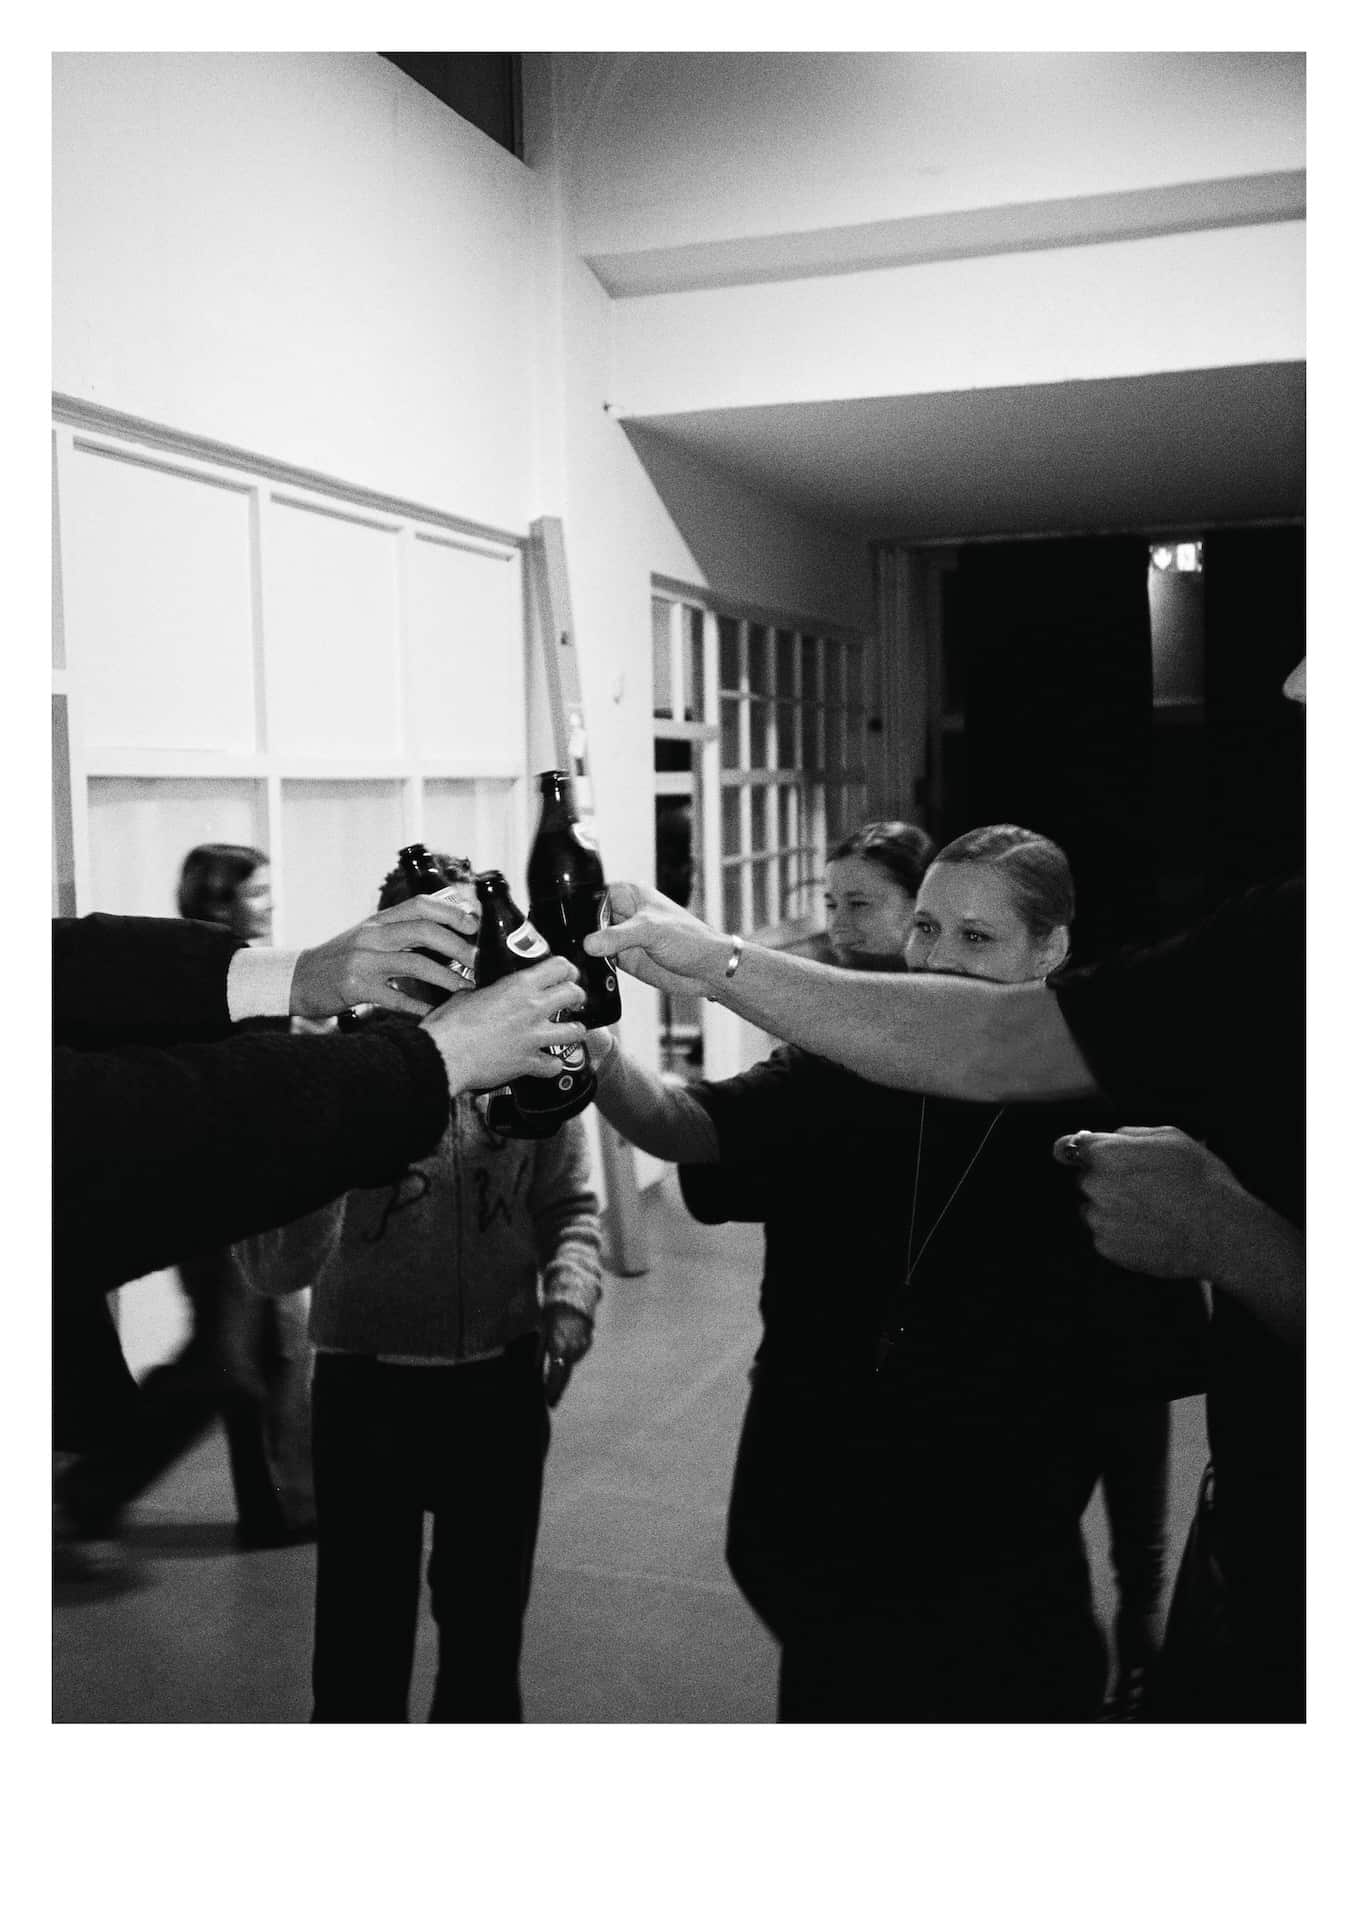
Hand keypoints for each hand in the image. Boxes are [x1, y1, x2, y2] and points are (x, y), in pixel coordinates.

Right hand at [290, 896, 479, 1019]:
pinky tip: (435, 1013)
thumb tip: (447, 933)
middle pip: (423, 931)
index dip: (451, 911)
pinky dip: (419, 1006)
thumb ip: (400, 932)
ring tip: (467, 988)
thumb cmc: (341, 958)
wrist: (298, 979)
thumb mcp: (368, 936)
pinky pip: (396, 998)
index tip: (475, 925)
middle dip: (458, 946)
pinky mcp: (354, 988)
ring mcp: (362, 961)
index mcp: (378, 921)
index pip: (420, 905)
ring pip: (415, 963)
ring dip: (447, 978)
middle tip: (480, 962)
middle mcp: (371, 935)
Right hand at [420, 959, 586, 1095]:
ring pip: (575, 1030)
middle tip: (573, 1000)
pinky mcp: (529, 1062)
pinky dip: (553, 1065)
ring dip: (574, 1030)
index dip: (567, 969)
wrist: (444, 1055)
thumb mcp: (466, 996)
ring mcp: (534, 1036)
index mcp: (518, 985)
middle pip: (574, 994)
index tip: (566, 974)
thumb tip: (483, 994)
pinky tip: (549, 1063)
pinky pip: (555, 1065)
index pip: (560, 967)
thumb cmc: (449, 1025)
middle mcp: (533, 1008)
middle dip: (577, 996)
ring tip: (570, 1030)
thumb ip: (485, 993)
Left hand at [541, 1303, 593, 1407]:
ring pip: (571, 1364)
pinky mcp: (588, 1341)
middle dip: (558, 1387)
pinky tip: (564, 1364)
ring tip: (555, 1385)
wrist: (574, 1295)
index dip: (552, 1389)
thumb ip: (541, 1351)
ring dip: (563, 1374)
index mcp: (560, 1346)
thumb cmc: (553, 1313)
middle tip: (552, 1401)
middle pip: (565, 1373)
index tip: (548, 1401)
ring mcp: (583, 1345)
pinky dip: (569, 1361)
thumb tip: (536, 1368)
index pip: (556, 1374)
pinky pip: (577, 1355)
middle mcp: (574, 1348)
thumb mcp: (543, 1331)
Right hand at [584, 883, 730, 995]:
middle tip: (571, 943)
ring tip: (579, 958)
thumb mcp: (652, 930)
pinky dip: (594, 966)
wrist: (707, 970)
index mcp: (630, 895)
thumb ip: (619, 936)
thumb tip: (590, 943)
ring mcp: (622, 938)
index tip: (567, 921)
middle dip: (581, 931)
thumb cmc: (691, 939)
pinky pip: (600, 961)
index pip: (595, 894)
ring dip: (587, 950)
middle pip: (589, 919)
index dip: (580, 906)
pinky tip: (589, 969)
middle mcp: (624, 914)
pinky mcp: (623, 959)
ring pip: (593, 941)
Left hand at [1053, 1124, 1243, 1279]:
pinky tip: (1151, 1230)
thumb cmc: (1202, 1181)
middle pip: (1087, 1179)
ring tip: (1152, 1212)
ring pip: (1095, 1209)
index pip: (1069, 1147)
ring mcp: (1099, 1219)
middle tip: (1144, 1189)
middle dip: (1107, 1181)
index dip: (1077, 1151)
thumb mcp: (1172, 1138)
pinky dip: (1121, 1233)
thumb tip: (1110, 1137)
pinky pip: (1105, 1234)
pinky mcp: (1107, 1247)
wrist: (1222, 1233)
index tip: (1071, 1156)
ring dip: (1113, 1209)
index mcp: (1106, 1153)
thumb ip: (1130, 1134)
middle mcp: (1095, 1185)